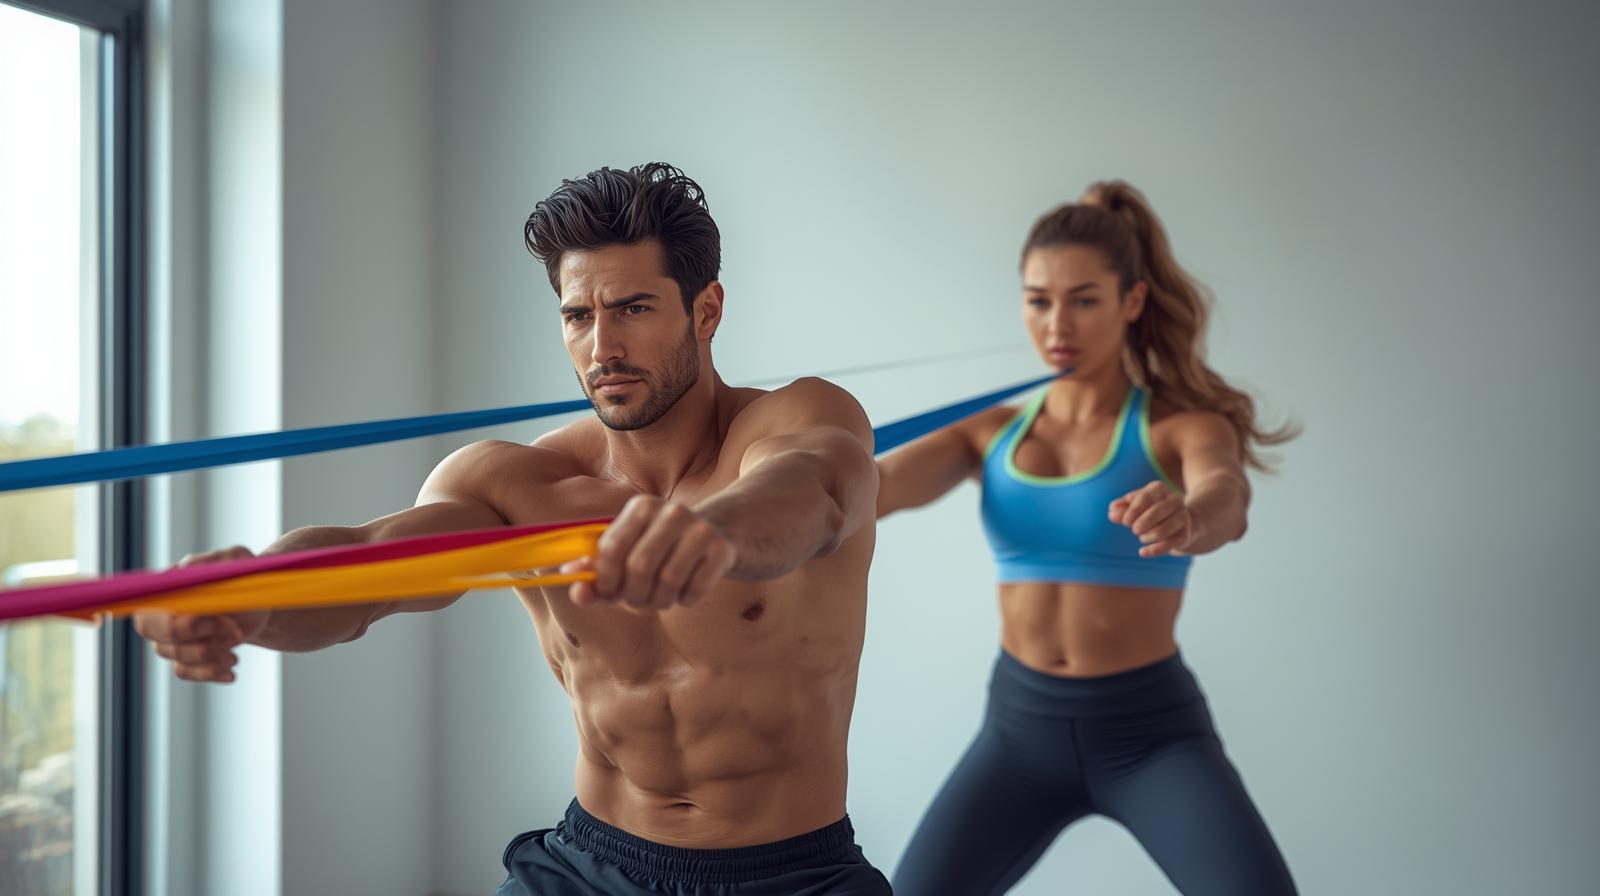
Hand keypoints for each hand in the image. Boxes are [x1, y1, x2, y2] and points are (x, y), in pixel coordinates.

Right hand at [133, 546, 271, 682]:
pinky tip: (232, 668)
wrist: (257, 601)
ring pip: (178, 660)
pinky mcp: (184, 657)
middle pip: (160, 643)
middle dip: (200, 645)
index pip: (152, 616)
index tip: (220, 622)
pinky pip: (186, 673)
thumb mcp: (237, 561)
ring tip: (238, 639)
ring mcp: (169, 639)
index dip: (184, 626)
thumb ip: (214, 561)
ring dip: (213, 656)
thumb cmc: (242, 576)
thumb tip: (185, 569)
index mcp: (166, 591)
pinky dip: (211, 673)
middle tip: (235, 633)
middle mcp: (160, 616)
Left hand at [561, 495, 735, 610]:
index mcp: (641, 507)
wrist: (721, 532)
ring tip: (661, 598)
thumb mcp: (630, 552)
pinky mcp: (721, 548)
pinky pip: (694, 590)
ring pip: (668, 582)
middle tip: (639, 602)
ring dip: (660, 601)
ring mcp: (699, 528)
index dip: (605, 581)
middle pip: (639, 568)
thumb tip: (576, 591)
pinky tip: (686, 592)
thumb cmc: (663, 549)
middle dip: (634, 596)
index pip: (610, 550)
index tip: (611, 594)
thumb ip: (599, 573)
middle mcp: (670, 511)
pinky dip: (686, 600)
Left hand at [1109, 481, 1194, 557]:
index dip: (1133, 510)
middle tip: (1134, 530)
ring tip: (1142, 538)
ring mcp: (1183, 517)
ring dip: (1148, 536)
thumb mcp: (1134, 507)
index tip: (1125, 522)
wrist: (1177, 523)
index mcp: (1160, 489)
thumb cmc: (1149, 511)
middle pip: (1158, 511)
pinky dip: (1154, 550)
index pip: (1146, 496)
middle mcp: (1175, 500)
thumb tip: (1112, 512)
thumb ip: (1122, 509)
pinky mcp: (1185, 534)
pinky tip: (1142, 552)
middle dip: (1143, 522)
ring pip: (1164, 529)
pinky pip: (1170, 544)